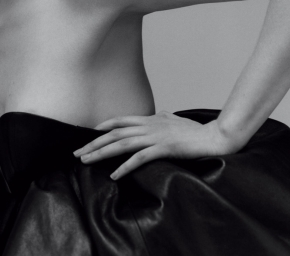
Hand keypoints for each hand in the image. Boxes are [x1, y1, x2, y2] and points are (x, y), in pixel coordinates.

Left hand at [73, 111, 242, 179]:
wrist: (212, 137)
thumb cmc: (194, 131)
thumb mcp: (174, 120)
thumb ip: (163, 117)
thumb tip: (159, 114)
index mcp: (151, 119)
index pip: (121, 120)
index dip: (104, 126)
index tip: (89, 133)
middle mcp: (149, 126)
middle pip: (115, 133)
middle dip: (94, 142)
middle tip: (77, 152)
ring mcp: (155, 137)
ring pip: (122, 144)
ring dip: (101, 153)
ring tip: (86, 161)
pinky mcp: (163, 149)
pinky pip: (139, 158)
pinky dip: (125, 167)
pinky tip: (114, 175)